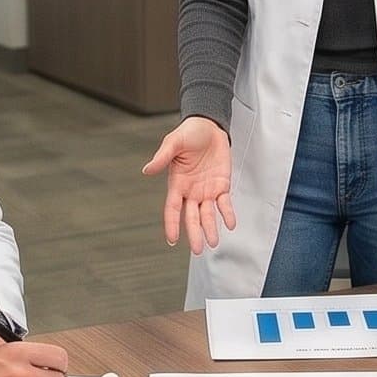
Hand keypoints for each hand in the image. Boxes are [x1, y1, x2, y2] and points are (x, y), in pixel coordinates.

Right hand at [143, 117, 235, 253]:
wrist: (209, 126)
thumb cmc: (188, 133)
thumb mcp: (173, 143)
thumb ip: (162, 157)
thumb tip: (147, 170)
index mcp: (177, 184)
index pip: (172, 208)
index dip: (172, 224)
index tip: (172, 239)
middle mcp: (191, 191)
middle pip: (191, 217)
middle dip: (194, 233)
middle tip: (197, 250)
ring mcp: (206, 190)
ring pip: (208, 214)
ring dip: (210, 229)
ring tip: (213, 243)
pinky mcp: (221, 185)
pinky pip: (224, 203)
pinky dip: (227, 214)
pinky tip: (230, 224)